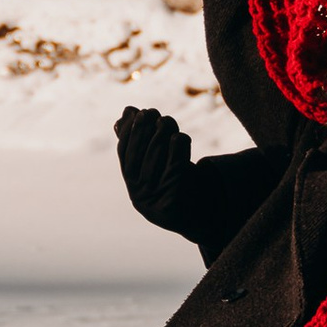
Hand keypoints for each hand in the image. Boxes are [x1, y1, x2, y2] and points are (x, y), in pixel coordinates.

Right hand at [116, 105, 196, 231]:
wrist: (201, 215)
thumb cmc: (176, 181)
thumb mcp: (158, 162)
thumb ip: (142, 140)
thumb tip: (126, 111)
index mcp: (132, 184)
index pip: (124, 152)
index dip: (129, 130)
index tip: (135, 111)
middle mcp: (140, 194)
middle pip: (140, 153)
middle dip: (144, 128)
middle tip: (151, 111)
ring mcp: (156, 198)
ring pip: (156, 155)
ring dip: (161, 133)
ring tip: (166, 120)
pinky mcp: (174, 200)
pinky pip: (175, 165)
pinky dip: (177, 147)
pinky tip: (179, 136)